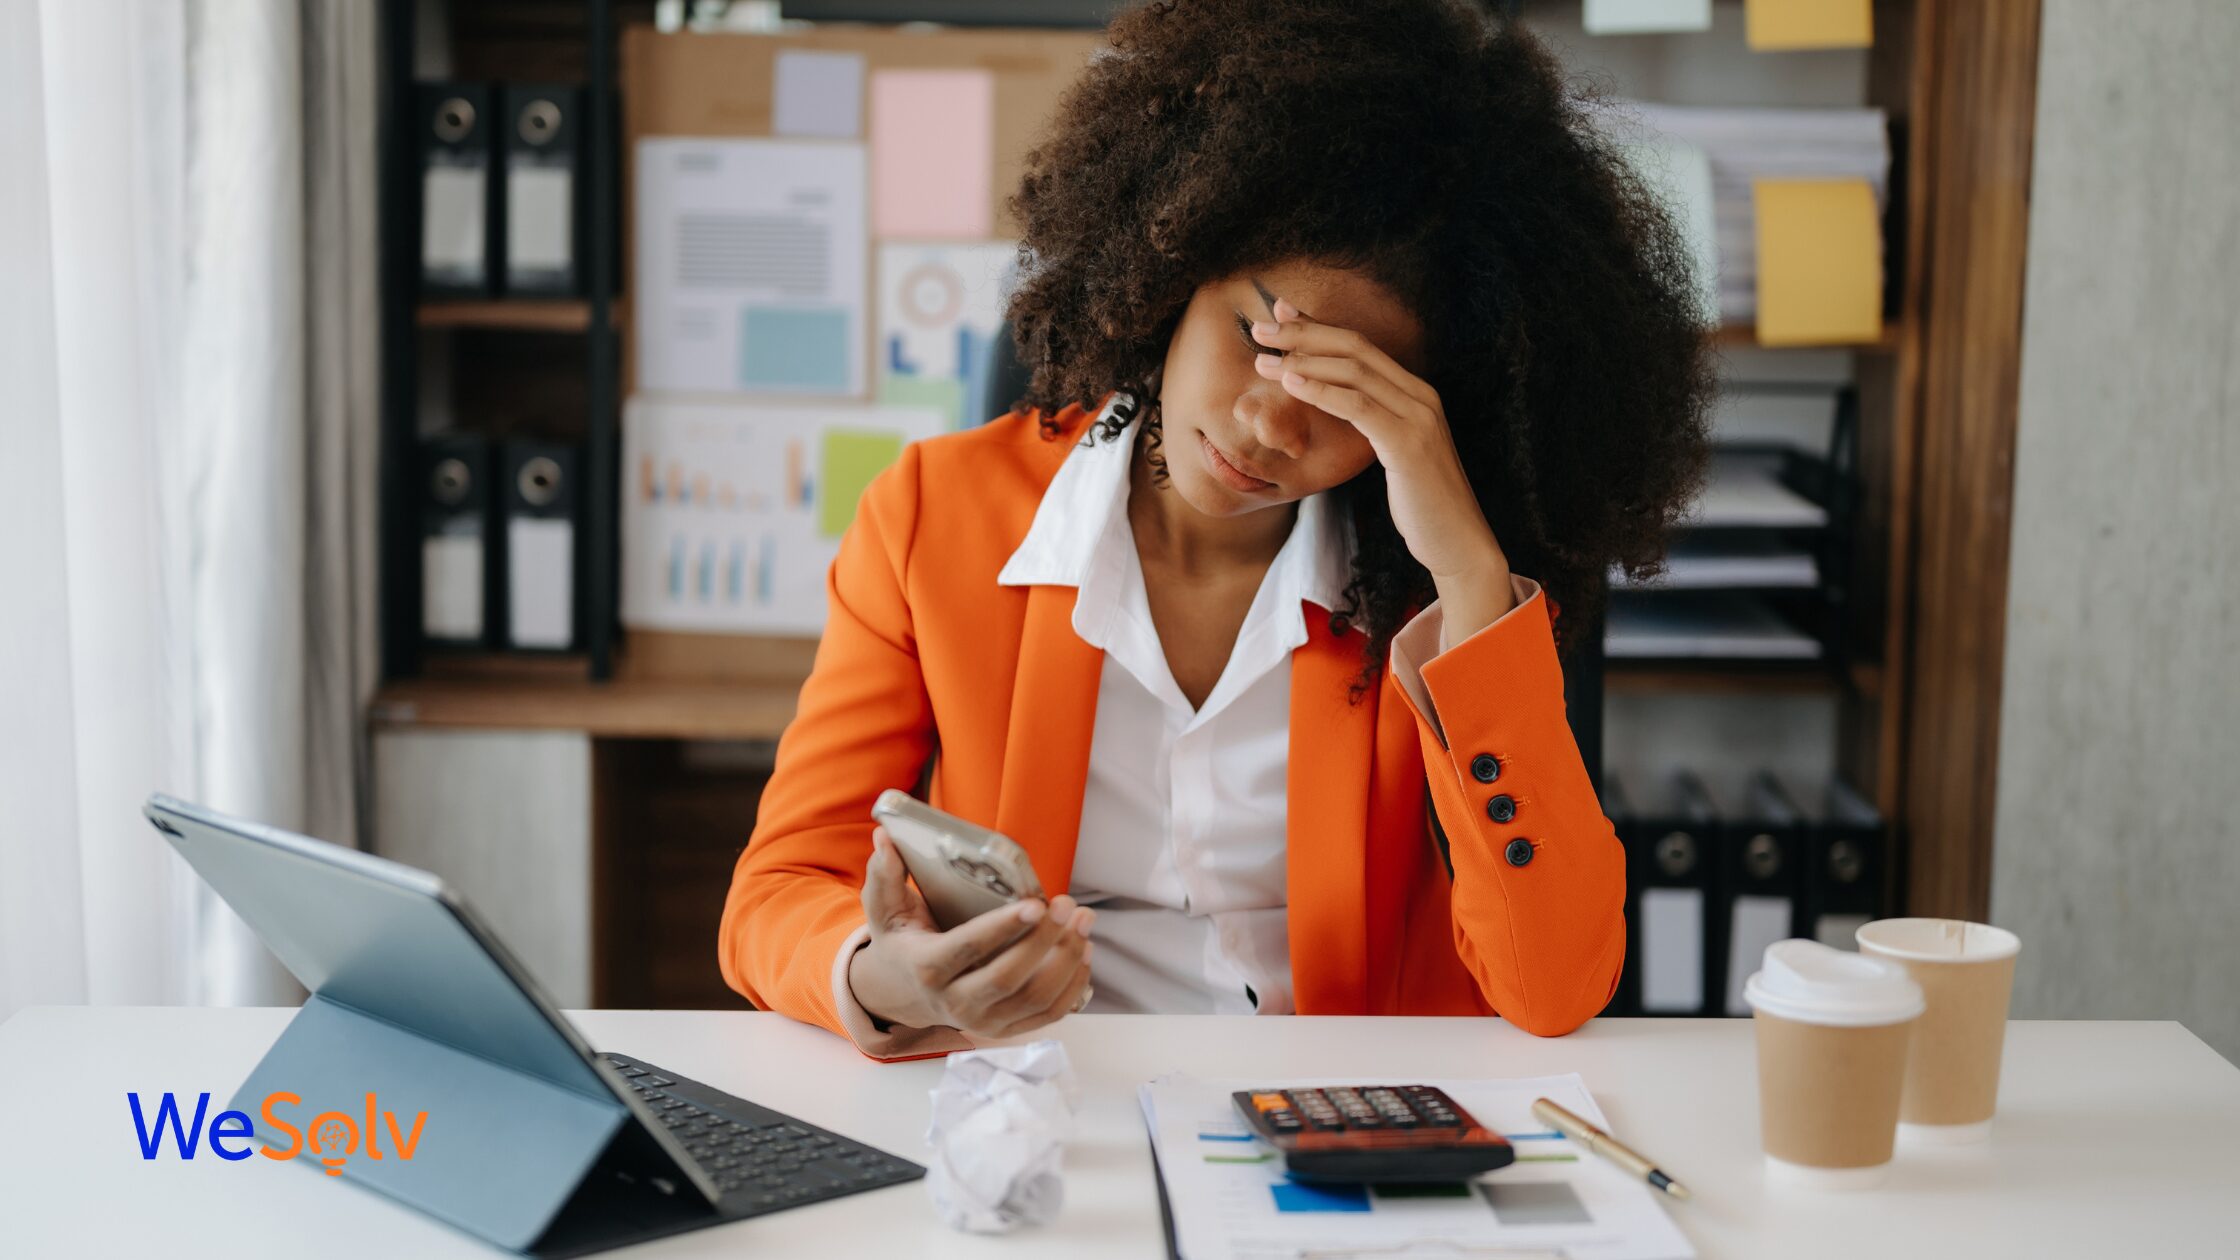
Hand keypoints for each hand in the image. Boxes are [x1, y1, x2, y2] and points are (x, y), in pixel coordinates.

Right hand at [845, 826, 1095, 1038]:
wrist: (905, 992)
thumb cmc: (903, 941)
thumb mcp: (885, 910)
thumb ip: (884, 876)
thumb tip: (884, 839)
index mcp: (926, 968)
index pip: (969, 949)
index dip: (1003, 928)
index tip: (1035, 903)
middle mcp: (954, 1003)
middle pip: (1008, 977)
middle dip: (1045, 940)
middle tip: (1069, 905)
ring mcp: (982, 1022)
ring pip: (1035, 997)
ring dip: (1067, 959)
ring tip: (1083, 920)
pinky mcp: (1006, 1030)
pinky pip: (1049, 1014)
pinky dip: (1073, 984)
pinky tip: (1083, 950)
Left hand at [1251, 299, 1517, 628]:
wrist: (1458, 543)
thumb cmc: (1421, 504)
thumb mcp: (1395, 454)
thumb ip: (1373, 424)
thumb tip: (1338, 406)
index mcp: (1416, 394)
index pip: (1362, 346)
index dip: (1319, 327)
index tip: (1281, 316)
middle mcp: (1421, 395)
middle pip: (1355, 347)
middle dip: (1304, 334)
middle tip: (1261, 330)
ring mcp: (1419, 417)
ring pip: (1355, 370)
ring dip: (1304, 361)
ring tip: (1263, 360)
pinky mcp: (1409, 443)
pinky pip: (1359, 406)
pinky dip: (1322, 390)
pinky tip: (1292, 384)